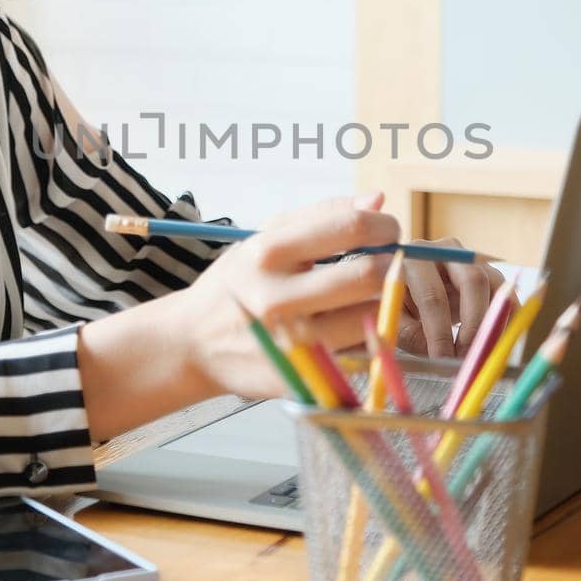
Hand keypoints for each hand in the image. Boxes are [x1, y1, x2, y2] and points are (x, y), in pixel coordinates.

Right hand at [180, 192, 399, 399]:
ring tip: (357, 297)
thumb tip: (377, 200)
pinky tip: (342, 327)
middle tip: (379, 264)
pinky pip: (356, 353)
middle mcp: (278, 300)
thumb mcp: (266, 237)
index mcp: (269, 254)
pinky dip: (361, 337)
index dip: (383, 227)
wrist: (193, 343)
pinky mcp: (300, 380)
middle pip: (369, 275)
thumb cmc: (238, 284)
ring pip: (372, 317)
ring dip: (376, 302)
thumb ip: (322, 214)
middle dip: (387, 265)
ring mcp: (289, 346)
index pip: (350, 229)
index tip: (387, 231)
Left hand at [395, 236, 505, 358]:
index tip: (442, 359)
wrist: (410, 284)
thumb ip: (412, 336)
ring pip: (495, 286)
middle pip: (473, 282)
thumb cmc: (399, 302)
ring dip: (493, 323)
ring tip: (483, 353)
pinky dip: (507, 318)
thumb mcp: (395, 318)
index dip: (439, 331)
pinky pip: (506, 294)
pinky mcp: (488, 271)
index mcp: (413, 259)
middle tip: (469, 357)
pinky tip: (498, 341)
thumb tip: (440, 358)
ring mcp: (471, 258)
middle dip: (474, 325)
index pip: (432, 296)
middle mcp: (445, 250)